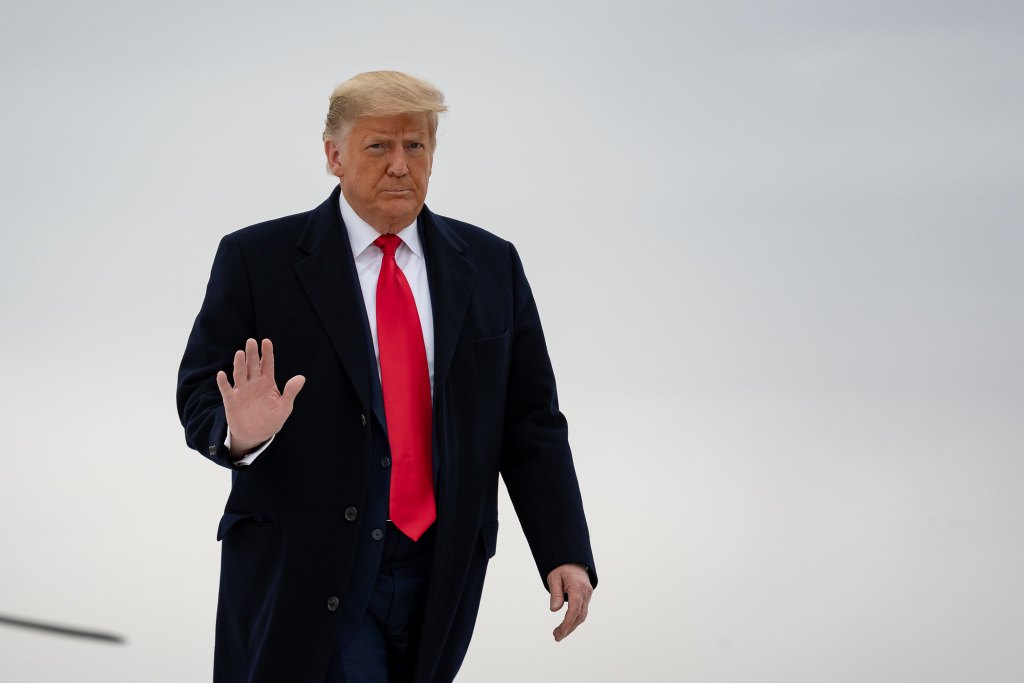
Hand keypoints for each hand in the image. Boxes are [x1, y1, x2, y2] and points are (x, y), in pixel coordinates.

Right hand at [216, 338, 305, 457]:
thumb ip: (291, 391)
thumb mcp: (284, 406)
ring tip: (240, 353)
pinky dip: (223, 382)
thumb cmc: (271, 420)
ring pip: (240, 374)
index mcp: (267, 383)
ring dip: (239, 364)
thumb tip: (301, 377)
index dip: (267, 353)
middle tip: (251, 341)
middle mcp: (254, 383)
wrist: (256, 435)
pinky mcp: (231, 400)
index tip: (266, 341)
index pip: (267, 364)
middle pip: (252, 365)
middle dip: (252, 354)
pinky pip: (226, 390)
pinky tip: (222, 374)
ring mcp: (242, 391)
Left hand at [547, 563, 592, 641]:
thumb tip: (554, 610)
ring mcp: (587, 595)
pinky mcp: (586, 597)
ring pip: (582, 615)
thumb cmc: (561, 568)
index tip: (560, 633)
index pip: (574, 609)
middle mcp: (585, 592)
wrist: (572, 560)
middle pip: (579, 616)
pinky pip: (581, 611)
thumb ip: (555, 594)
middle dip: (568, 628)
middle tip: (556, 637)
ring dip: (571, 626)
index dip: (567, 623)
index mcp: (578, 587)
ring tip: (558, 634)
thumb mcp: (554, 578)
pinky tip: (566, 626)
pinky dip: (574, 620)